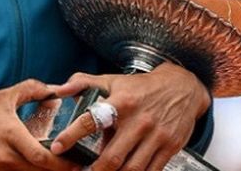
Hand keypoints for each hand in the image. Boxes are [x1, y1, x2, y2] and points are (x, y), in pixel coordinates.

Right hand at [0, 79, 80, 170]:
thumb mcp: (3, 98)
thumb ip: (30, 90)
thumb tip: (54, 89)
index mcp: (11, 136)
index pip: (42, 157)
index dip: (63, 163)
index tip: (78, 161)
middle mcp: (6, 158)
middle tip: (77, 168)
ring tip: (57, 168)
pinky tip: (35, 169)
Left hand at [49, 63, 210, 170]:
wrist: (182, 87)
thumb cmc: (142, 87)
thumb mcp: (112, 80)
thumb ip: (83, 83)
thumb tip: (58, 90)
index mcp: (121, 102)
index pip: (91, 119)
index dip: (72, 135)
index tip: (58, 147)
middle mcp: (139, 120)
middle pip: (112, 155)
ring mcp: (156, 135)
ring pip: (132, 168)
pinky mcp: (169, 147)